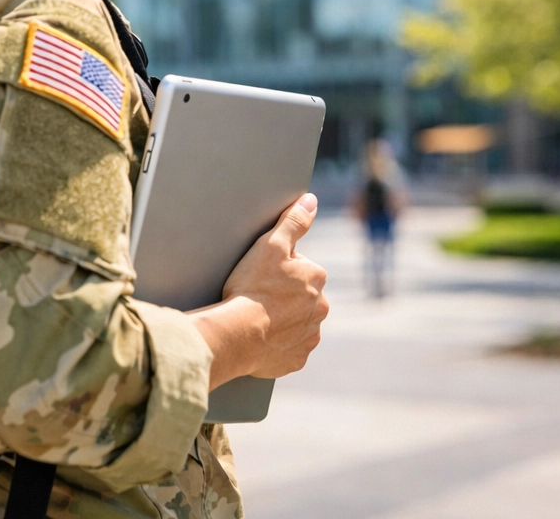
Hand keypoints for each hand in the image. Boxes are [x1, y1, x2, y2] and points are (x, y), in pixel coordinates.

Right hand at [189, 193, 328, 388]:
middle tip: (256, 294)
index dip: (278, 267)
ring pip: (297, 321)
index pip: (300, 266)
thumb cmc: (253, 286)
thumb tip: (311, 200)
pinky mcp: (297, 359)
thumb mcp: (270, 244)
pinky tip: (260, 336)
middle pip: (301, 295)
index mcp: (317, 278)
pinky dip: (278, 342)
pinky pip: (289, 346)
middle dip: (284, 294)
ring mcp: (309, 336)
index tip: (261, 273)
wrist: (238, 334)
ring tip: (256, 315)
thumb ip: (294, 220)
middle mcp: (320, 308)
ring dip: (282, 318)